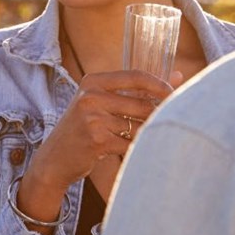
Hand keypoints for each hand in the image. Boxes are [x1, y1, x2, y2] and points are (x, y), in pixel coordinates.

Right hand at [18, 69, 172, 217]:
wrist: (55, 158)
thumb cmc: (83, 128)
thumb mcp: (101, 103)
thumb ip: (137, 90)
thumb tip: (179, 76)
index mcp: (92, 82)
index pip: (136, 76)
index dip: (160, 85)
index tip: (174, 94)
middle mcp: (90, 96)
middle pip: (142, 104)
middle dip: (158, 115)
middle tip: (166, 123)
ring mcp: (93, 118)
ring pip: (139, 125)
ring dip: (148, 134)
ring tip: (146, 138)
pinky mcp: (97, 140)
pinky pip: (131, 143)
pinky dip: (136, 148)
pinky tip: (132, 151)